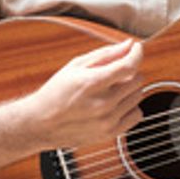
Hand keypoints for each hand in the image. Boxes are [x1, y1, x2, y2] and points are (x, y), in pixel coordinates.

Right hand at [20, 39, 145, 148]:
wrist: (41, 123)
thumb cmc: (55, 93)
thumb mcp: (75, 66)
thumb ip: (105, 54)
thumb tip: (128, 45)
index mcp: (92, 83)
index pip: (128, 66)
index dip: (136, 53)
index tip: (136, 49)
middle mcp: (102, 103)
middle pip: (137, 79)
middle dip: (128, 71)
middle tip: (114, 73)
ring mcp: (108, 120)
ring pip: (138, 96)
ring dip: (129, 89)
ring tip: (109, 90)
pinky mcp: (110, 133)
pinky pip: (137, 114)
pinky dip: (130, 107)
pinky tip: (115, 104)